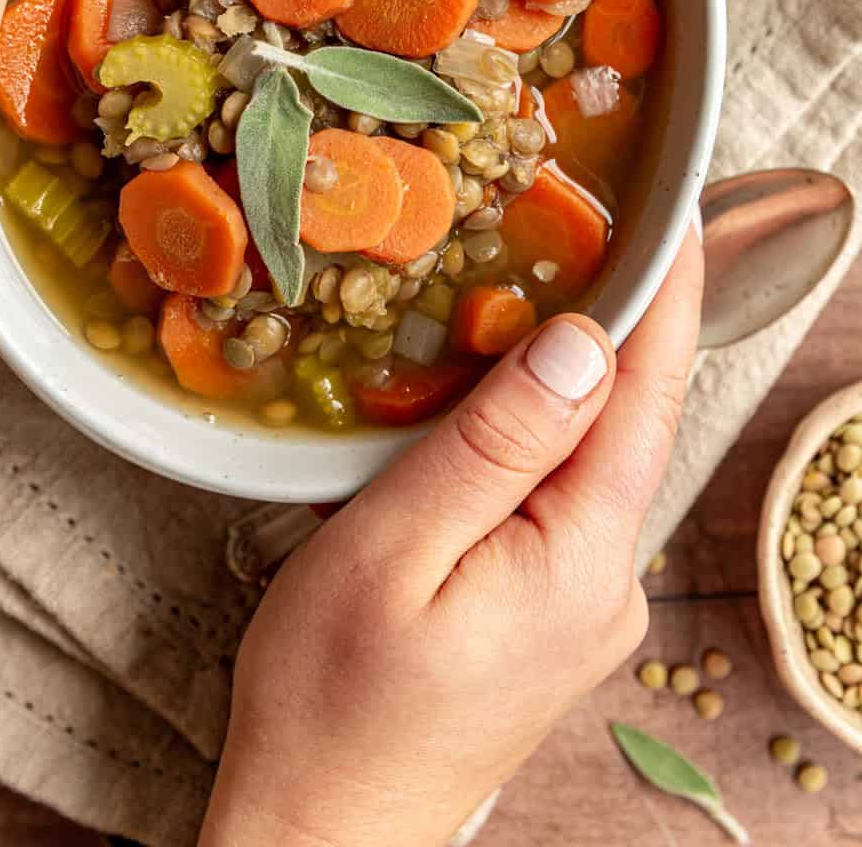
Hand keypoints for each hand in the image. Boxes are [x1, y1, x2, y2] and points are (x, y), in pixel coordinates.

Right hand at [201, 235, 702, 846]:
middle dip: (615, 320)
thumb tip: (582, 344)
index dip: (666, 295)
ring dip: (567, 377)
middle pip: (625, 422)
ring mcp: (585, 606)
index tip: (673, 211)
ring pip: (590, 459)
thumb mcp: (392, 550)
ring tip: (529, 292)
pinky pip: (561, 499)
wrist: (323, 832)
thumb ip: (492, 446)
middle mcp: (607, 583)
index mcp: (579, 559)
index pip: (647, 396)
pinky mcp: (553, 617)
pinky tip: (491, 405)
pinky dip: (538, 435)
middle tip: (580, 222)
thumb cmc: (331, 700)